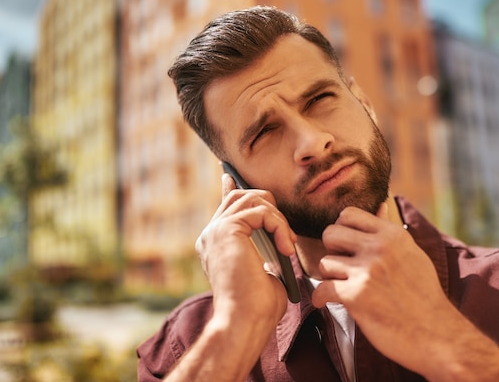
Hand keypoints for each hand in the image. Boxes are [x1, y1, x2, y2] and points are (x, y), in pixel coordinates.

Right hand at [196, 173, 296, 325]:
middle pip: (239, 196)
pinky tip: (286, 248)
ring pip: (251, 199)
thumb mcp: (265, 270)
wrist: (245, 322)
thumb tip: (278, 235)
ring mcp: (215, 231)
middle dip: (269, 206)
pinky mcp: (227, 230)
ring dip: (277, 218)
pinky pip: (260, 211)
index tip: (228, 175)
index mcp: (215, 244)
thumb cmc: (258, 307)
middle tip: (286, 236)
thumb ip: (265, 248)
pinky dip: (279, 226)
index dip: (230, 188)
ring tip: (287, 245)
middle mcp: (210, 235)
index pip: (224, 207)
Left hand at [311, 203, 458, 372]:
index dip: (341, 228)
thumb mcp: (412, 255)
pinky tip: (326, 302)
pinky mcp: (355, 295)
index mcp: (393, 235)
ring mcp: (367, 271)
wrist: (437, 335)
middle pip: (330, 233)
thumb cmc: (424, 296)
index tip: (345, 244)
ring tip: (341, 287)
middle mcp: (379, 248)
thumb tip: (380, 205)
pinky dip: (320, 298)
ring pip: (324, 262)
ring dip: (329, 277)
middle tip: (341, 266)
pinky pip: (321, 289)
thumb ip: (391, 232)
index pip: (348, 213)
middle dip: (331, 250)